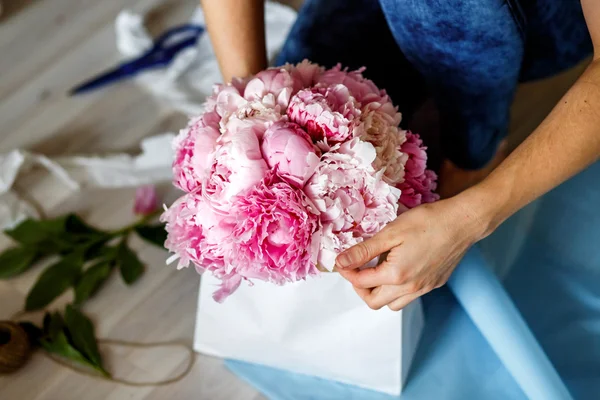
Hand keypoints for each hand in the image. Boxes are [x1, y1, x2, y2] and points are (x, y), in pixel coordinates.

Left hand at [335, 196, 487, 310]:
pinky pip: (409, 296)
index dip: (347, 272)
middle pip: (374, 302)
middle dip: (360, 288)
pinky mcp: (434, 284)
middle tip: (357, 269)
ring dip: (379, 292)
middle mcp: (411, 288)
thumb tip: (340, 262)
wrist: (463, 221)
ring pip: (393, 304)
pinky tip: (398, 267)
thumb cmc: (428, 222)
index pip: (361, 282)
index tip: (342, 261)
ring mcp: (424, 288)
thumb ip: (363, 251)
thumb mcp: (390, 233)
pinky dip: (396, 289)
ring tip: (377, 269)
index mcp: (396, 275)